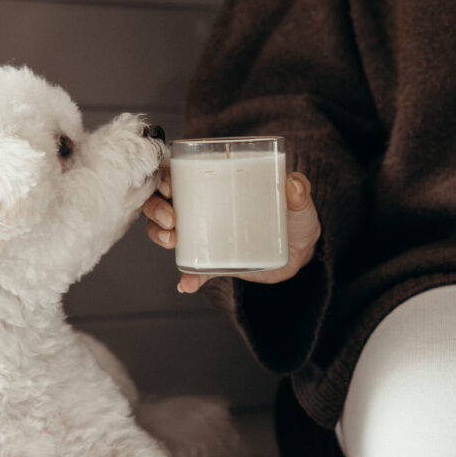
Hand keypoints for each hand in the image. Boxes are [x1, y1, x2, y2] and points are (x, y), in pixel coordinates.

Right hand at [142, 165, 321, 293]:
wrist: (298, 252)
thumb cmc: (294, 217)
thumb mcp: (299, 201)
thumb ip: (300, 190)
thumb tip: (293, 185)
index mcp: (214, 183)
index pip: (177, 172)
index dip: (163, 176)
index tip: (169, 185)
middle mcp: (201, 207)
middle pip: (161, 200)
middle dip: (156, 208)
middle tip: (173, 220)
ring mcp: (202, 235)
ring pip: (164, 229)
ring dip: (159, 234)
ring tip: (172, 242)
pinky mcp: (211, 261)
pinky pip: (191, 268)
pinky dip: (187, 277)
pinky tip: (186, 284)